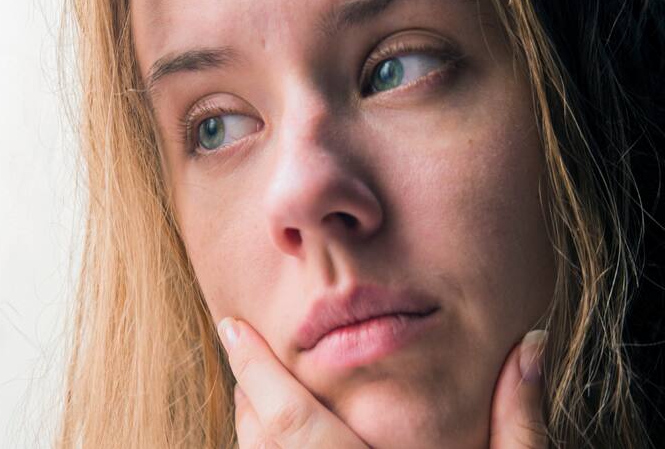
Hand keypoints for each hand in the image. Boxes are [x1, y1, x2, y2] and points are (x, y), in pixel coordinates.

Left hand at [218, 317, 547, 448]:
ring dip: (253, 429)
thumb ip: (518, 423)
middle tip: (248, 351)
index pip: (292, 422)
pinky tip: (280, 446)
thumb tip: (532, 344)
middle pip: (262, 442)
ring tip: (258, 395)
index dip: (256, 369)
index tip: (232, 328)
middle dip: (250, 392)